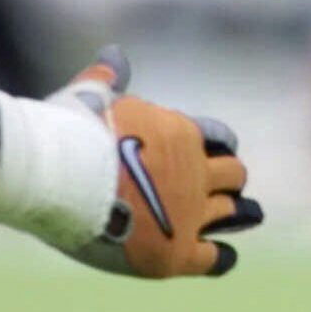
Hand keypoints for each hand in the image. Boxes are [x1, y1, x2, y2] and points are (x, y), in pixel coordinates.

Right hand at [52, 49, 261, 277]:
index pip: (216, 136)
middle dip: (230, 177)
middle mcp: (194, 171)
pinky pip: (213, 258)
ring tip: (248, 214)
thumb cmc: (71, 131)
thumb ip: (109, 79)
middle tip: (230, 185)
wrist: (62, 175)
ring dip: (239, 212)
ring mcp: (189, 212)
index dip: (218, 143)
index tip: (220, 148)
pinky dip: (221, 257)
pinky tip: (225, 256)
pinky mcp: (176, 251)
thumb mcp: (92, 96)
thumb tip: (113, 53)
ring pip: (231, 210)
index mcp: (179, 134)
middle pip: (231, 173)